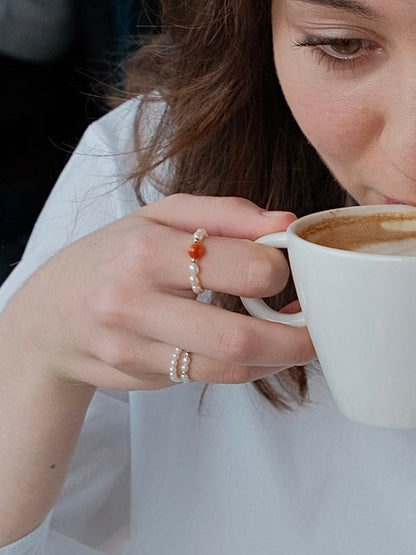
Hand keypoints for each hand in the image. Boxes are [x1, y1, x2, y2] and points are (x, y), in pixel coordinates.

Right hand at [2, 194, 314, 390]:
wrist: (52, 312)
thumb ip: (225, 213)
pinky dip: (247, 367)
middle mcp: (135, 302)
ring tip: (292, 338)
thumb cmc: (113, 254)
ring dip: (276, 356)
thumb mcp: (160, 216)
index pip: (240, 265)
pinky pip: (210, 378)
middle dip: (295, 336)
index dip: (279, 269)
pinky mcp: (140, 375)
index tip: (288, 269)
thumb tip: (285, 222)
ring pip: (228, 367)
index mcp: (148, 249)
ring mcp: (134, 347)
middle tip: (316, 325)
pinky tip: (255, 349)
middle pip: (238, 334)